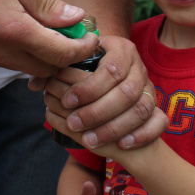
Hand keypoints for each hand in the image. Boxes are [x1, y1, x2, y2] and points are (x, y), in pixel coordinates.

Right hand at [0, 0, 98, 76]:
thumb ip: (47, 3)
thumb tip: (75, 18)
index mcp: (13, 30)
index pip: (60, 55)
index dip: (82, 49)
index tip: (91, 36)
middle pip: (46, 69)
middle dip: (66, 56)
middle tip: (75, 33)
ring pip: (27, 68)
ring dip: (45, 56)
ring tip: (51, 29)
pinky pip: (8, 62)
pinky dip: (24, 53)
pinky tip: (26, 31)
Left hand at [34, 35, 168, 148]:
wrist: (119, 88)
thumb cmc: (91, 78)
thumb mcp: (75, 69)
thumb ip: (56, 75)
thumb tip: (34, 84)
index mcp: (120, 49)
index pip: (110, 69)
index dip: (88, 88)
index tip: (67, 102)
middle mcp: (138, 67)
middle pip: (126, 92)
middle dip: (97, 111)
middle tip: (74, 123)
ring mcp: (151, 88)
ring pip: (141, 109)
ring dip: (113, 127)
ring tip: (89, 140)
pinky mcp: (160, 109)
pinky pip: (158, 123)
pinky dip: (140, 135)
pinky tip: (121, 145)